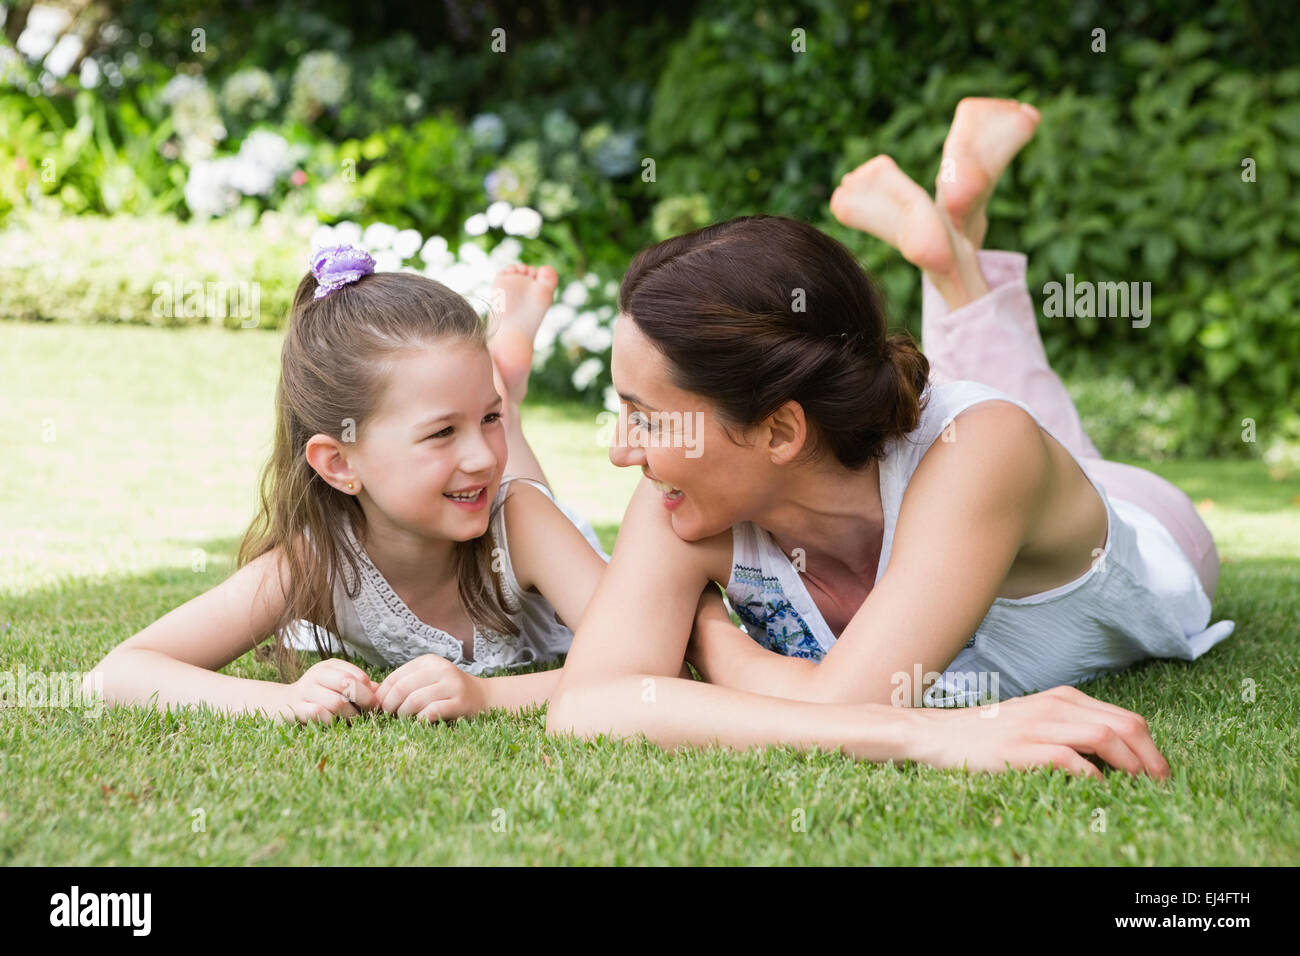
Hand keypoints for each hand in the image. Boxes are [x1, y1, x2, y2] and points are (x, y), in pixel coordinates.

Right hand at [276, 658, 379, 723]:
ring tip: (353, 721)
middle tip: (370, 713)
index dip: (370, 691)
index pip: (356, 675)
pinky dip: (331, 721)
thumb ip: (358, 687)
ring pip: (336, 702)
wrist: (277, 704)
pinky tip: (333, 723)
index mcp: (328, 667)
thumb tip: (382, 691)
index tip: (377, 703)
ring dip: (349, 715)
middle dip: (364, 701)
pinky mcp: (294, 708)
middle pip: (348, 684)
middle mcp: (316, 675)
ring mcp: (304, 691)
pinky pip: (318, 713)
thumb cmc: (315, 696)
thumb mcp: (335, 686)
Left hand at [375, 654, 486, 721]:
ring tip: (404, 720)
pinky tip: (420, 723)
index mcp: (429, 662)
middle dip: (390, 706)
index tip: (380, 708)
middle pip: (402, 689)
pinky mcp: (460, 702)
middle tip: (389, 717)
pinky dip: (420, 721)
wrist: (484, 698)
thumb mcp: (426, 682)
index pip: (395, 677)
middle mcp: (441, 669)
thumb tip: (371, 693)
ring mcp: (452, 685)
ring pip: (415, 700)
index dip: (383, 695)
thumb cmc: (447, 692)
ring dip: (404, 715)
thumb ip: (401, 685)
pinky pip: (431, 712)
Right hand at [914, 684, 1169, 779]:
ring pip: (1107, 737)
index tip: (1160, 775)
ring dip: (1133, 767)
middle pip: (1126, 725)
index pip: (1126, 718)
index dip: (1152, 748)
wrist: (939, 735)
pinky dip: (1095, 778)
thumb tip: (1114, 754)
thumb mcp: (1034, 720)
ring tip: (1141, 789)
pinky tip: (1099, 791)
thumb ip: (1070, 728)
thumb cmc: (989, 734)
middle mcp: (1056, 706)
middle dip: (1153, 759)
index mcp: (1064, 698)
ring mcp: (1039, 725)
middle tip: (1162, 786)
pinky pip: (1073, 760)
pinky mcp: (1022, 748)